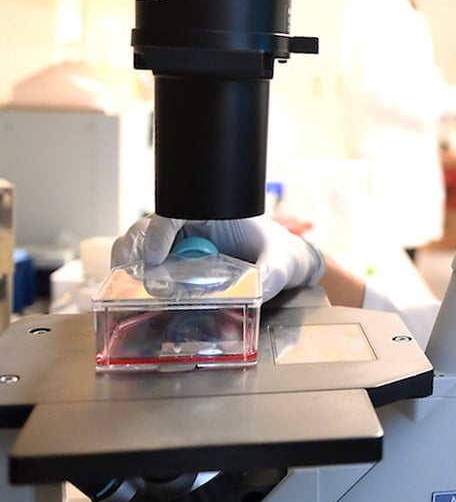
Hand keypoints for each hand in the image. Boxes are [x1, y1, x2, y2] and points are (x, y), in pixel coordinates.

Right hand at [111, 214, 326, 299]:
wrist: (280, 260)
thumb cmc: (279, 251)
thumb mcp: (280, 262)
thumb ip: (271, 274)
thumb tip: (258, 289)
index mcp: (212, 213)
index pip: (175, 213)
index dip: (160, 232)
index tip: (156, 257)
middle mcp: (190, 223)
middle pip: (147, 227)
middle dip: (134, 246)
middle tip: (131, 271)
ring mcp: (179, 242)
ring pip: (141, 244)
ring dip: (130, 261)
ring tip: (128, 281)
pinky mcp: (174, 261)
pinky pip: (148, 264)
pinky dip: (138, 273)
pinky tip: (139, 288)